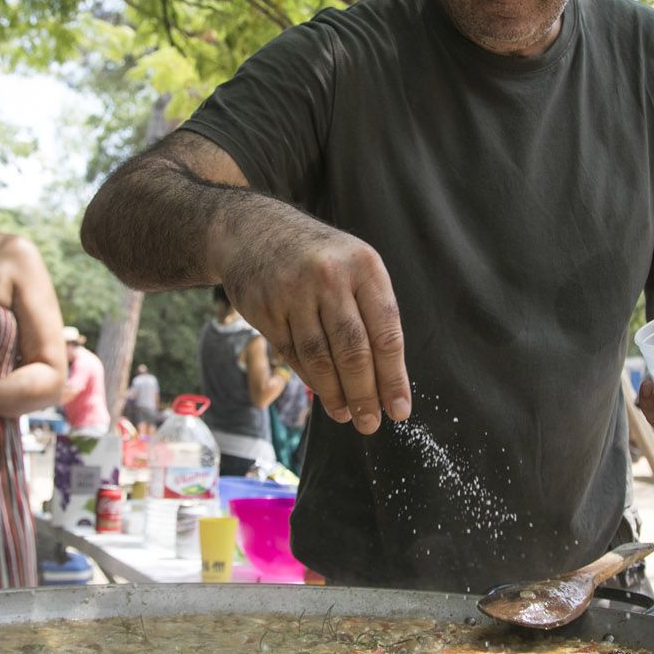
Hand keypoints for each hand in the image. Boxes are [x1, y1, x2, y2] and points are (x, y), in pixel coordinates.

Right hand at [221, 213, 408, 434]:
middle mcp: (330, 277)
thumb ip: (371, 311)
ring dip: (336, 394)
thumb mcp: (353, 265)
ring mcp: (294, 292)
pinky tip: (324, 395)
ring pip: (321, 357)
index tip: (399, 409)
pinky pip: (293, 354)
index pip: (386, 332)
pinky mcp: (266, 308)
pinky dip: (311, 379)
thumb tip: (388, 377)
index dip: (394, 377)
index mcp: (364, 266)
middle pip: (353, 350)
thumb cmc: (317, 256)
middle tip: (371, 423)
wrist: (253, 231)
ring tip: (347, 416)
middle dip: (365, 394)